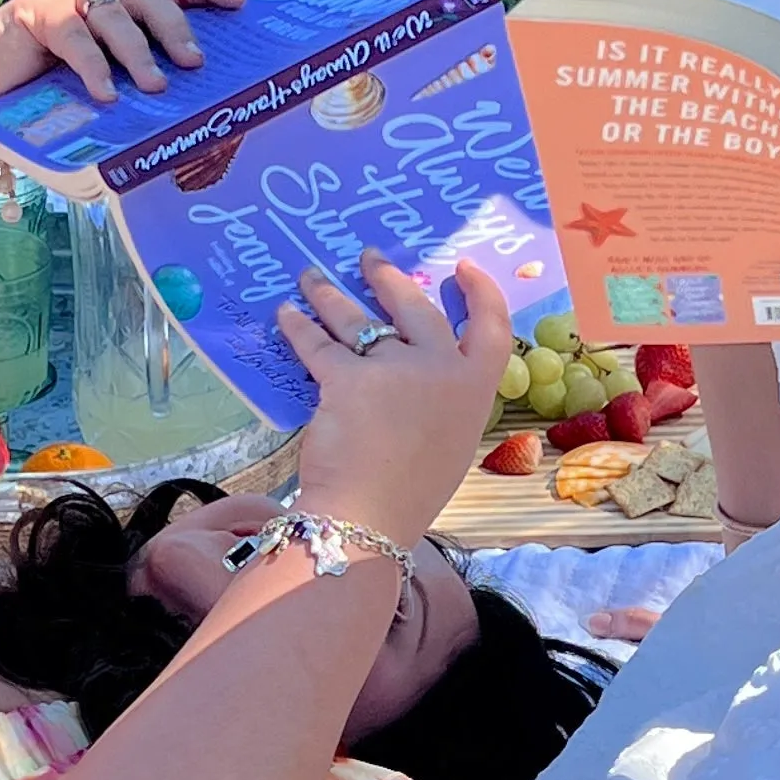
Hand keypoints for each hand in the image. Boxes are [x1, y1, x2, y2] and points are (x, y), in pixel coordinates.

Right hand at [0, 0, 241, 105]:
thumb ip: (132, 93)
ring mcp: (69, 1)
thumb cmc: (47, 89)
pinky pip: (72, 37)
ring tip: (154, 88)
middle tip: (194, 63)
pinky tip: (105, 95)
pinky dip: (92, 66)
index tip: (239, 4)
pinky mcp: (37, 15)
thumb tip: (186, 135)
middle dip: (176, 28)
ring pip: (113, 15)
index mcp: (124, 10)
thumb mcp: (101, 87)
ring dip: (138, 53)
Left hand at [278, 251, 514, 544]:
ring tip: (310, 278)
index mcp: (474, 391)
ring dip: (330, 294)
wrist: (368, 520)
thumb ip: (442, 403)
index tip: (462, 268)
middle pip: (414, 307)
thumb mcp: (448, 446)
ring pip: (357, 318)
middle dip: (387, 277)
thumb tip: (419, 379)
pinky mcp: (346, 378)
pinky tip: (286, 316)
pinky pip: (317, 343)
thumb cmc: (409, 496)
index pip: (493, 328)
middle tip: (368, 259)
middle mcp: (440, 370)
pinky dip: (298, 327)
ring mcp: (395, 369)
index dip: (480, 292)